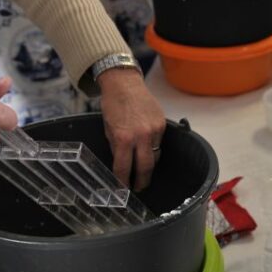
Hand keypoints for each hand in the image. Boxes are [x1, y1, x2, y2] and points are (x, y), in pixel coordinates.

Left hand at [97, 68, 165, 189]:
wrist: (125, 84)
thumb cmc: (113, 105)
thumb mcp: (108, 129)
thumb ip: (116, 147)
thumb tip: (122, 163)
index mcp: (123, 138)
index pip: (124, 167)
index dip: (123, 181)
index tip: (123, 188)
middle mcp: (141, 135)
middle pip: (145, 167)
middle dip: (142, 181)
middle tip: (139, 188)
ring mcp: (154, 130)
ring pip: (155, 156)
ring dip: (149, 165)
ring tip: (143, 172)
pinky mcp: (162, 124)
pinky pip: (159, 144)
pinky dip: (154, 149)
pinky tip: (148, 151)